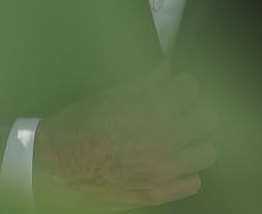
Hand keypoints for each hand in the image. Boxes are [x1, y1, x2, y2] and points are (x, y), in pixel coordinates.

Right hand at [31, 68, 217, 210]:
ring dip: (195, 144)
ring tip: (180, 141)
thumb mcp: (113, 95)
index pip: (192, 88)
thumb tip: (168, 68)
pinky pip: (193, 183)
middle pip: (208, 117)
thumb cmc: (80, 127)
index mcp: (154, 110)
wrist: (53, 164)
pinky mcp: (156, 193)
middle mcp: (164, 139)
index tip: (176, 89)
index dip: (183, 86)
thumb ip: (148, 82)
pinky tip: (172, 166)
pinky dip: (186, 175)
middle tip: (180, 115)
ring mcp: (163, 169)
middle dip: (194, 112)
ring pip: (207, 151)